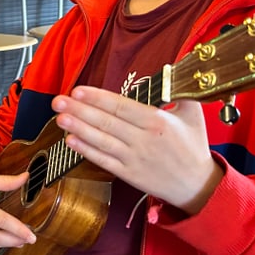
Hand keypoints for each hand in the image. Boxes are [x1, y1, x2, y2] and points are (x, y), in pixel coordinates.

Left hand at [52, 86, 222, 213]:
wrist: (197, 185)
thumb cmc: (193, 148)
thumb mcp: (193, 115)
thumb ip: (180, 91)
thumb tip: (172, 69)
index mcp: (157, 121)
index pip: (121, 106)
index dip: (97, 98)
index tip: (78, 90)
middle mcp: (143, 139)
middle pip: (106, 121)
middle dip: (79, 110)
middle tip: (58, 101)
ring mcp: (134, 158)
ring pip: (101, 140)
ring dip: (78, 128)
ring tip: (60, 117)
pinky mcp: (129, 174)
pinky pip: (103, 161)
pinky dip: (86, 151)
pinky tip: (71, 141)